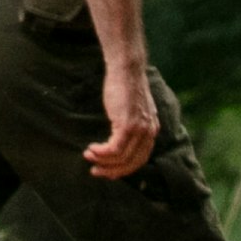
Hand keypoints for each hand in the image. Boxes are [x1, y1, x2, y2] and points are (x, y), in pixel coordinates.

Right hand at [84, 59, 162, 181]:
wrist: (127, 69)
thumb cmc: (125, 86)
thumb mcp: (133, 109)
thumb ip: (132, 124)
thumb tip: (119, 139)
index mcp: (151, 130)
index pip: (140, 159)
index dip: (123, 168)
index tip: (107, 170)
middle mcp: (149, 133)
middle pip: (132, 163)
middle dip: (112, 171)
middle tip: (95, 171)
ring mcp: (139, 129)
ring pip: (121, 158)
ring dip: (103, 161)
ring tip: (89, 156)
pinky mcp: (128, 125)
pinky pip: (114, 149)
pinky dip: (101, 153)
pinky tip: (92, 149)